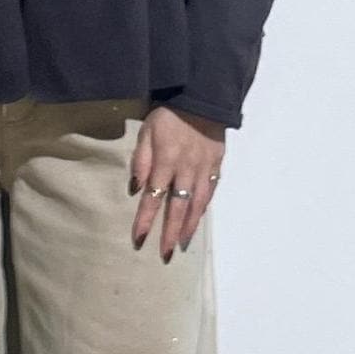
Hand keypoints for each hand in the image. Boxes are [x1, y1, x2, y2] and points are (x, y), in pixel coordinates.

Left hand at [130, 106, 223, 258]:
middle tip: (164, 254)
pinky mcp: (216, 165)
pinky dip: (203, 208)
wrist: (202, 99)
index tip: (140, 239)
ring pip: (197, 204)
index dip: (146, 220)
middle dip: (169, 233)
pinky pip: (210, 192)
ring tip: (182, 244)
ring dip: (189, 226)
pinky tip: (198, 219)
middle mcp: (186, 170)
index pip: (154, 198)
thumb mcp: (147, 131)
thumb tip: (137, 187)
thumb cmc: (169, 115)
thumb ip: (141, 159)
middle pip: (177, 208)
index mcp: (166, 162)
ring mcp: (204, 169)